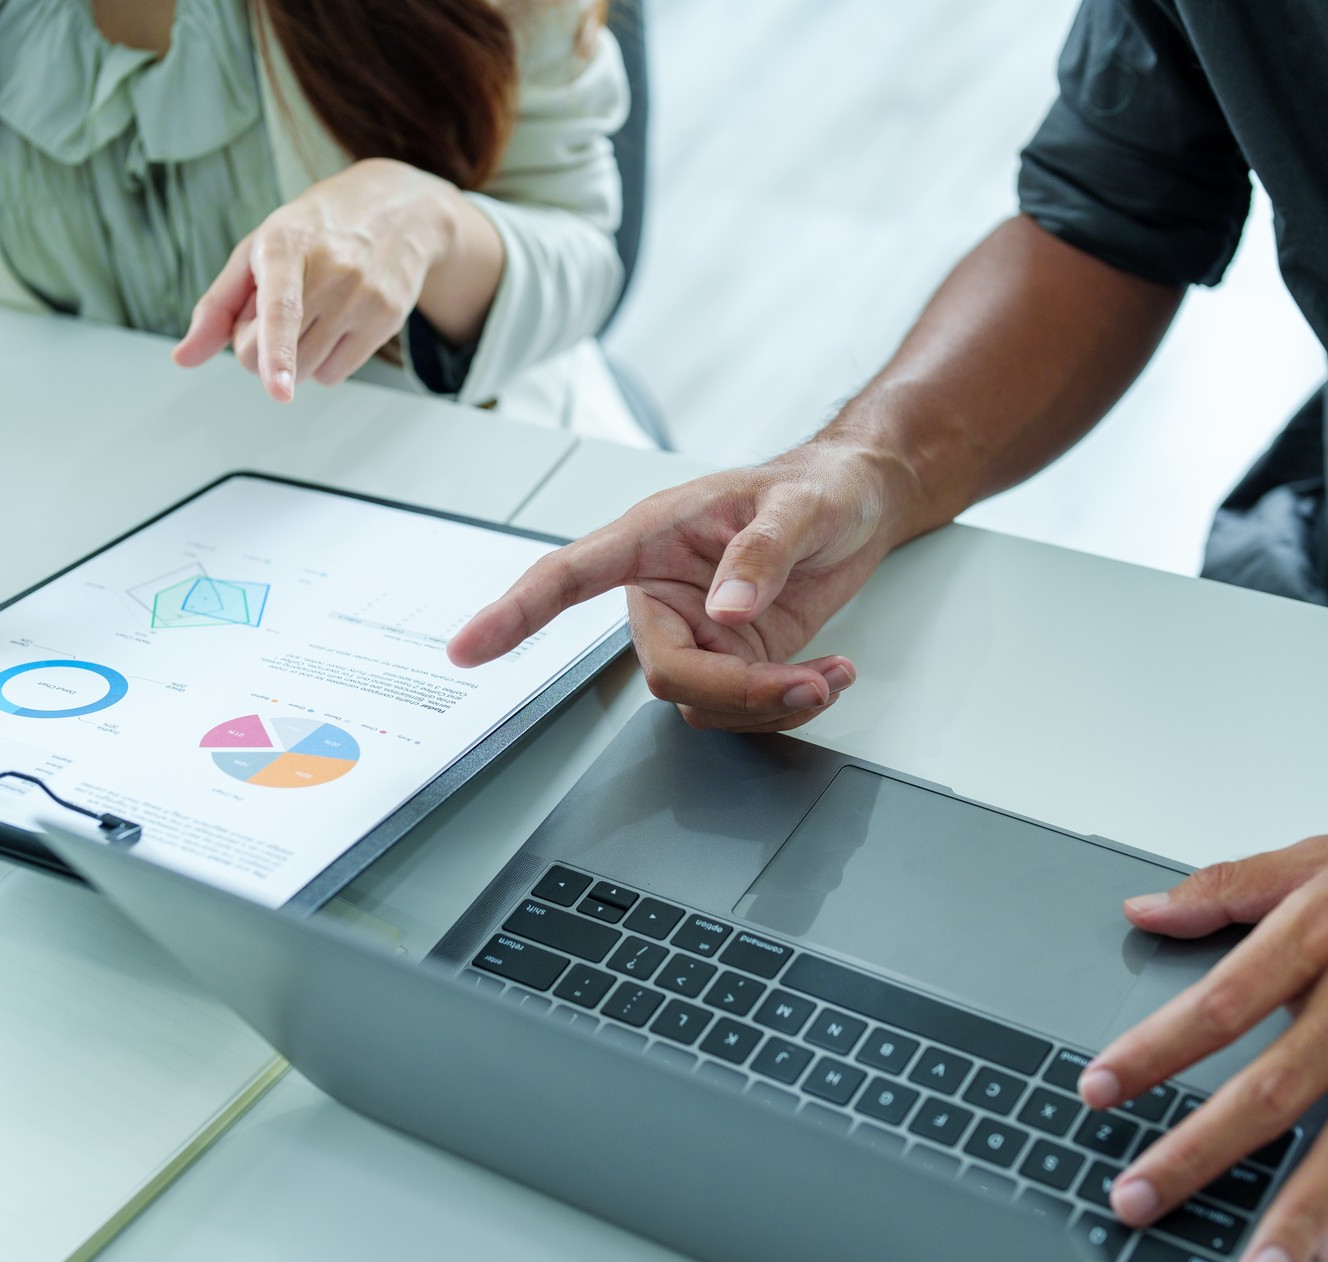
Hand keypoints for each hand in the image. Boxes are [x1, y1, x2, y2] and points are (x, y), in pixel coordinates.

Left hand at [170, 158, 474, 400]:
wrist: (397, 208)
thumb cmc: (314, 231)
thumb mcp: (257, 251)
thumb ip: (216, 307)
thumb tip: (183, 358)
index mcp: (287, 245)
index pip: (281, 309)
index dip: (276, 351)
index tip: (279, 389)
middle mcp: (332, 271)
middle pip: (275, 354)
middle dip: (259, 348)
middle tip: (273, 311)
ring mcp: (365, 297)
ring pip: (307, 371)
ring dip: (293, 359)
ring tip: (309, 311)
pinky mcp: (389, 319)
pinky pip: (336, 374)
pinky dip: (323, 363)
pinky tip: (334, 324)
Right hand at [449, 442, 922, 730]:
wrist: (861, 504)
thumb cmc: (820, 486)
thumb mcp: (802, 504)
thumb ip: (764, 550)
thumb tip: (727, 608)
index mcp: (651, 538)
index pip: (567, 577)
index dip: (514, 614)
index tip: (467, 649)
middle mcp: (663, 592)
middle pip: (664, 672)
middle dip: (736, 692)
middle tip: (805, 685)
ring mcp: (697, 632)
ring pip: (704, 702)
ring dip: (771, 704)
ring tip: (829, 674)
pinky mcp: (732, 660)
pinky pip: (739, 708)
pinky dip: (788, 706)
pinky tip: (828, 675)